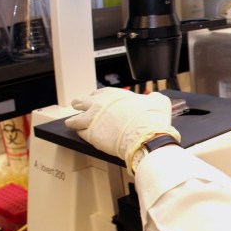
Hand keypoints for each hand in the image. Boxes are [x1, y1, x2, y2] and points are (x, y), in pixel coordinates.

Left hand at [65, 87, 180, 172]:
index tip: (95, 98)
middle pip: (83, 102)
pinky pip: (80, 133)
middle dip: (80, 104)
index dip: (97, 96)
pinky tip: (80, 134)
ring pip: (76, 119)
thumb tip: (155, 98)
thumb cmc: (152, 119)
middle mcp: (100, 104)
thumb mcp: (159, 102)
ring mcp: (93, 120)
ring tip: (71, 123)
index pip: (100, 93)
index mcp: (114, 95)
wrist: (146, 137)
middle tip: (77, 105)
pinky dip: (80, 134)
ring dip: (74, 120)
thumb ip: (154, 98)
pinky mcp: (90, 135)